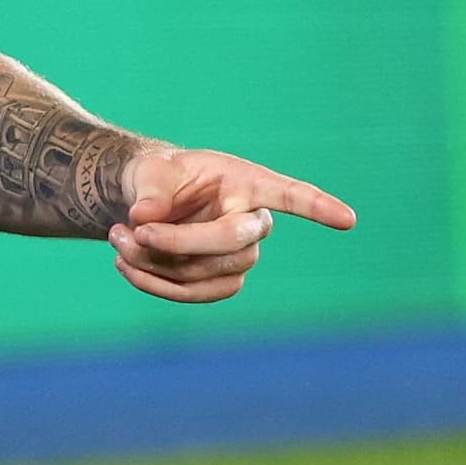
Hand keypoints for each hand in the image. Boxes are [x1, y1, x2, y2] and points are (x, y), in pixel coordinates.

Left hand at [106, 148, 354, 302]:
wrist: (146, 202)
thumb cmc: (159, 177)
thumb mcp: (151, 171)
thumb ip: (150, 189)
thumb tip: (144, 218)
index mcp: (248, 182)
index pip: (291, 195)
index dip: (317, 207)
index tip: (348, 220)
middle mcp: (254, 220)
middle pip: (234, 243)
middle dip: (180, 242)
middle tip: (133, 230)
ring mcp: (242, 255)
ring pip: (209, 272)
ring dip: (157, 264)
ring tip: (117, 238)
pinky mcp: (222, 281)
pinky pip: (196, 293)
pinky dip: (155, 285)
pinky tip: (125, 265)